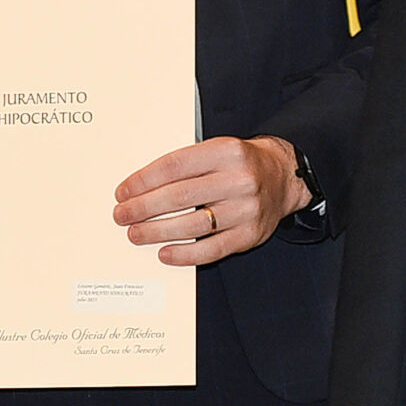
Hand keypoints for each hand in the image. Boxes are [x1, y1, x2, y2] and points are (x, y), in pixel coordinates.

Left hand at [112, 136, 306, 264]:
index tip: (123, 192)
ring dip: (157, 232)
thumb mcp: (215, 150)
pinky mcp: (250, 235)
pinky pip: (211, 249)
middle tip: (122, 215)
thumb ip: (184, 165)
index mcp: (225, 151)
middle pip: (179, 196)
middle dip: (144, 208)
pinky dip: (185, 254)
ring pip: (192, 225)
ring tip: (136, 234)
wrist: (282, 176)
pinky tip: (165, 253)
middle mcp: (238, 179)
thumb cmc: (239, 164)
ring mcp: (246, 209)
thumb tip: (140, 188)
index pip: (174, 166)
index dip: (144, 181)